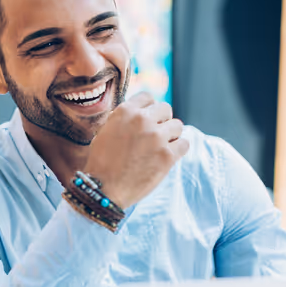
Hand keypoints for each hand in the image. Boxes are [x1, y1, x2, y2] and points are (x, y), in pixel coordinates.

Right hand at [83, 92, 188, 208]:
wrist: (104, 190)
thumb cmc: (101, 164)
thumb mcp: (104, 133)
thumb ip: (122, 120)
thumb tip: (137, 114)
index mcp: (125, 112)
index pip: (147, 97)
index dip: (149, 108)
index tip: (148, 118)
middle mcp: (142, 120)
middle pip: (166, 109)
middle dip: (162, 120)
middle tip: (155, 135)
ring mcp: (157, 137)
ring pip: (177, 126)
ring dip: (171, 135)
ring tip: (160, 148)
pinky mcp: (168, 156)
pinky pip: (184, 144)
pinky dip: (178, 150)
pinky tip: (167, 156)